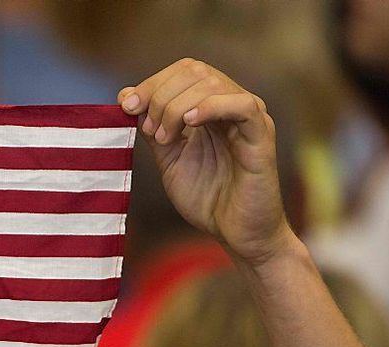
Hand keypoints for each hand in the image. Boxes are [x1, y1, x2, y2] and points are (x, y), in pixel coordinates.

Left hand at [119, 58, 291, 264]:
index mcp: (211, 107)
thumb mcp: (169, 160)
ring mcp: (249, 118)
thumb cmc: (208, 199)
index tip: (126, 107)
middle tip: (148, 130)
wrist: (236, 234)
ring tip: (164, 138)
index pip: (183, 70)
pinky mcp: (262, 136)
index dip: (152, 83)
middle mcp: (231, 105)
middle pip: (195, 71)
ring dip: (176, 106)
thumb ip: (153, 129)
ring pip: (213, 84)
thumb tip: (126, 95)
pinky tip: (188, 124)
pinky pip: (242, 105)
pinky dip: (211, 107)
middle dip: (160, 95)